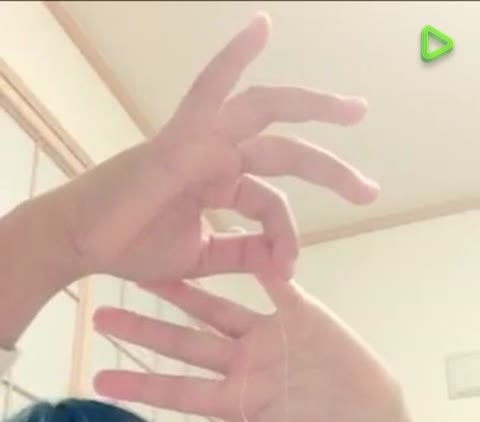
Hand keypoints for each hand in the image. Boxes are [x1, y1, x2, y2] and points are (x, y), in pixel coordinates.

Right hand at [58, 13, 377, 284]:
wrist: (81, 243)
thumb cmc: (131, 246)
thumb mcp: (201, 256)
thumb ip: (241, 253)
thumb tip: (282, 262)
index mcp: (220, 182)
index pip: (271, 202)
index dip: (287, 237)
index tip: (289, 273)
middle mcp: (215, 153)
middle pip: (285, 150)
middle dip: (331, 169)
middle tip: (369, 189)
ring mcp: (199, 141)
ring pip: (265, 114)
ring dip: (311, 107)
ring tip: (355, 111)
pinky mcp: (179, 141)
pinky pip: (210, 90)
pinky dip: (233, 57)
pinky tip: (262, 27)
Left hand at [93, 277, 406, 421]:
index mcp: (237, 400)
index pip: (179, 391)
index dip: (140, 384)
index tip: (99, 380)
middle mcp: (245, 364)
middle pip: (187, 345)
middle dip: (145, 331)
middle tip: (101, 317)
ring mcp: (271, 338)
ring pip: (220, 310)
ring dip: (186, 292)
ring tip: (150, 272)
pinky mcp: (302, 316)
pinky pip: (278, 287)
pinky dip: (260, 268)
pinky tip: (232, 243)